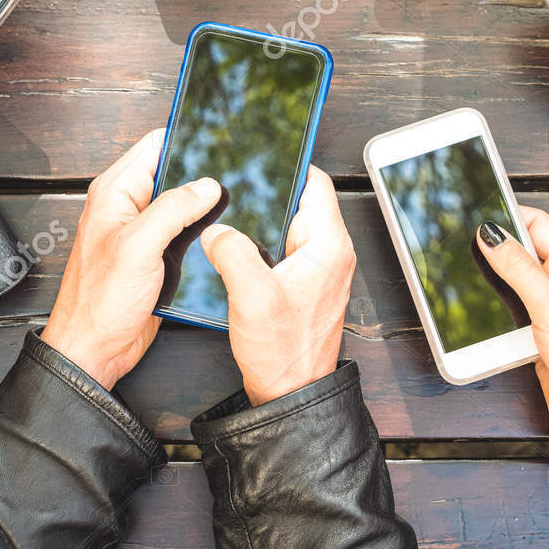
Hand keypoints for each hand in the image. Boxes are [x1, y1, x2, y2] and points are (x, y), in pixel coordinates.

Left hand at [42, 130, 223, 389]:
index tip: (219, 135)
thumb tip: (207, 185)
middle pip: (174, 174)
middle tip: (238, 173)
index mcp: (115, 192)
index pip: (155, 146)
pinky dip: (203, 232)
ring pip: (184, 205)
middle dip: (203, 174)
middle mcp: (129, 208)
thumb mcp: (138, 246)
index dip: (186, 138)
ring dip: (206, 207)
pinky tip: (223, 233)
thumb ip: (173, 209)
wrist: (96, 350)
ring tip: (237, 203)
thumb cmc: (100, 301)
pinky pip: (186, 233)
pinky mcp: (158, 256)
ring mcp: (144, 232)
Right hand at [200, 167, 354, 405]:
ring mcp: (319, 270)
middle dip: (269, 190)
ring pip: (290, 225)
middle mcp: (331, 253)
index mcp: (329, 246)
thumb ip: (232, 251)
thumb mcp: (251, 295)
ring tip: (231, 211)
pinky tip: (236, 245)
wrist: (290, 395)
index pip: (316, 183)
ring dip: (264, 219)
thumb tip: (216, 228)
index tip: (261, 152)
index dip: (289, 163)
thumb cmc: (282, 352)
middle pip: (301, 201)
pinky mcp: (305, 285)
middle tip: (235, 181)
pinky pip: (285, 248)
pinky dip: (264, 241)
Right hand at [475, 211, 548, 513]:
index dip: (508, 215)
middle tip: (458, 245)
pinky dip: (494, 313)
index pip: (540, 225)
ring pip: (514, 285)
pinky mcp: (541, 338)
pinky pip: (511, 314)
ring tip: (463, 279)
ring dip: (492, 284)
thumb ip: (520, 270)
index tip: (473, 211)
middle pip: (524, 253)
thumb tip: (491, 234)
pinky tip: (478, 315)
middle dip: (494, 249)